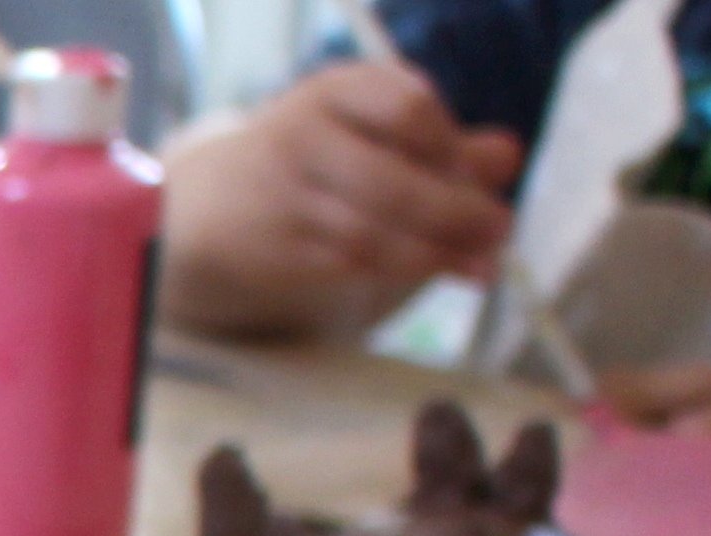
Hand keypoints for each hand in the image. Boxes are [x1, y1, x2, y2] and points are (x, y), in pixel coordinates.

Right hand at [161, 62, 521, 337]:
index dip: (453, 145)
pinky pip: (353, 261)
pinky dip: (405, 268)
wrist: (201, 208)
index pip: (408, 109)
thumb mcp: (368, 135)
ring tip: (482, 265)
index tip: (481, 174)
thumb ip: (440, 145)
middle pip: (394, 178)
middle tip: (500, 229)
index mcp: (333, 91)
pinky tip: (437, 268)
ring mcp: (283, 196)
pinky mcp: (274, 247)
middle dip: (457, 210)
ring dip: (438, 250)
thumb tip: (508, 157)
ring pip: (376, 230)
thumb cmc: (306, 164)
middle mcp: (302, 137)